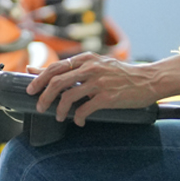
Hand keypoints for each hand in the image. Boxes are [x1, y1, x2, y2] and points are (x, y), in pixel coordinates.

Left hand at [26, 52, 163, 125]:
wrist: (149, 80)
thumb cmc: (122, 74)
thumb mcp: (98, 64)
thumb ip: (75, 68)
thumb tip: (44, 70)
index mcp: (86, 58)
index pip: (55, 67)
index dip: (39, 79)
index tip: (30, 90)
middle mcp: (90, 68)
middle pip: (56, 81)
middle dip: (43, 96)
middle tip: (39, 107)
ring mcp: (99, 82)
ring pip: (68, 96)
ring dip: (59, 110)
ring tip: (59, 117)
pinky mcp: (108, 97)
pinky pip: (85, 109)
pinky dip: (78, 118)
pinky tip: (79, 122)